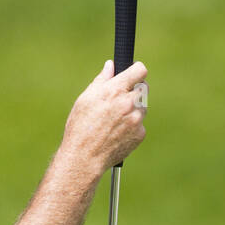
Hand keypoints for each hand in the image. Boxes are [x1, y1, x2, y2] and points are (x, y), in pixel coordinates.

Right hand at [60, 60, 147, 178]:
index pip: (140, 70)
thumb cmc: (80, 128)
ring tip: (115, 120)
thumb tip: (110, 66)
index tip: (132, 74)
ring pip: (142, 107)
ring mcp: (136, 120)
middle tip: (121, 98)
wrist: (85, 158)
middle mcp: (129, 103)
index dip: (136, 70)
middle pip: (144, 87)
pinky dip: (132, 126)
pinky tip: (117, 133)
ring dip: (133, 109)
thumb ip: (101, 80)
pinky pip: (140, 124)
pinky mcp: (140, 134)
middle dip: (135, 90)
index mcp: (116, 90)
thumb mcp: (85, 99)